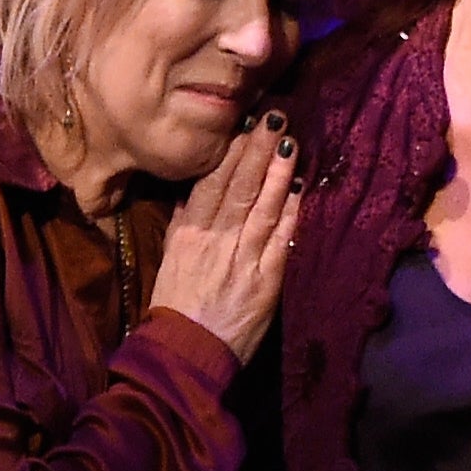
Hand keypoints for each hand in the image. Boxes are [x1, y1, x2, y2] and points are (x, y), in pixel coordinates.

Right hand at [147, 114, 298, 362]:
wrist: (186, 354)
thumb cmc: (175, 307)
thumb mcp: (170, 259)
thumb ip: (181, 223)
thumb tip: (190, 190)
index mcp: (187, 233)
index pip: (211, 182)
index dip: (230, 151)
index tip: (244, 123)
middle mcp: (214, 240)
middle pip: (239, 186)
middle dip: (257, 149)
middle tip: (274, 116)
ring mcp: (241, 260)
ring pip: (262, 207)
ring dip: (278, 172)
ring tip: (290, 141)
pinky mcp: (265, 282)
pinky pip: (280, 239)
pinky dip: (291, 212)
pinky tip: (300, 188)